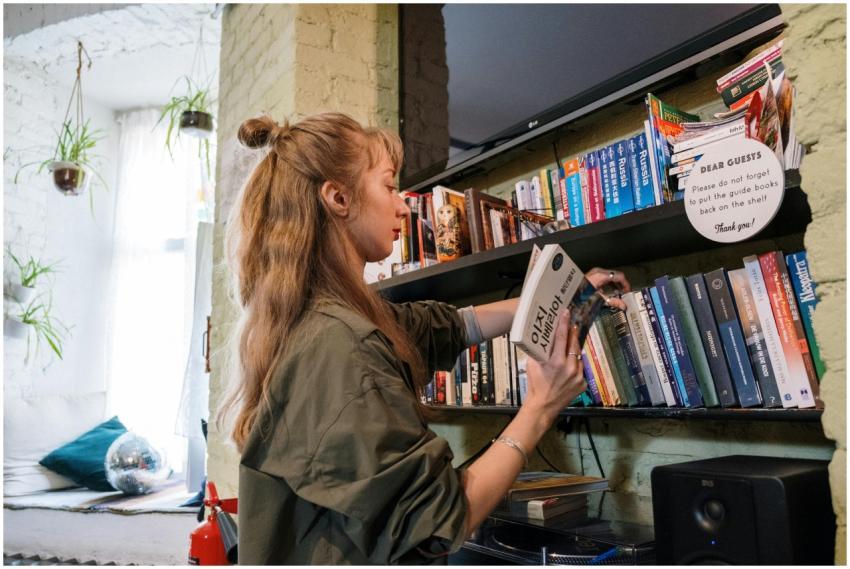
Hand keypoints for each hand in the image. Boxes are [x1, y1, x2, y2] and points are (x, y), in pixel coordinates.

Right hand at [523, 309, 585, 423]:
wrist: (543, 406)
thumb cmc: (535, 385)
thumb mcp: (532, 365)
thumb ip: (539, 351)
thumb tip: (542, 339)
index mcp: (556, 361)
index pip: (562, 337)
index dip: (564, 323)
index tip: (567, 314)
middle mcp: (570, 368)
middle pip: (574, 344)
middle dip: (573, 334)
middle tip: (572, 326)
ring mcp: (578, 376)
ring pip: (578, 357)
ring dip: (574, 352)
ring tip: (567, 351)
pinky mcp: (583, 384)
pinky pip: (580, 369)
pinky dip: (575, 366)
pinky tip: (568, 369)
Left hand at [585, 267, 630, 310]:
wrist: (571, 294)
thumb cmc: (582, 295)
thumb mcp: (599, 299)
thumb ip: (613, 302)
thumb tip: (623, 305)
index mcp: (602, 275)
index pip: (620, 276)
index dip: (626, 284)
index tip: (628, 291)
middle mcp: (599, 272)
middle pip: (616, 275)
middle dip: (621, 284)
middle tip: (625, 293)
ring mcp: (595, 272)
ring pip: (611, 276)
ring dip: (616, 284)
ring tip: (619, 293)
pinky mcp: (592, 275)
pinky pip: (605, 277)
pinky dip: (609, 283)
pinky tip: (610, 290)